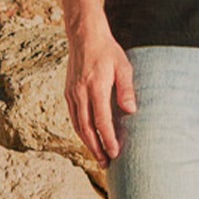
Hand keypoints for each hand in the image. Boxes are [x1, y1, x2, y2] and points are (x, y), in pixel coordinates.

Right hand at [66, 33, 136, 163]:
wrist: (84, 36)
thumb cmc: (108, 51)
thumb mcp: (123, 67)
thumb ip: (126, 90)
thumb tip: (131, 111)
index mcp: (95, 87)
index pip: (101, 120)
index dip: (108, 139)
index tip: (115, 152)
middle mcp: (80, 93)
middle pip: (86, 128)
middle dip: (96, 148)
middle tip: (106, 163)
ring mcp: (71, 93)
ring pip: (78, 125)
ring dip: (87, 143)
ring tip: (98, 156)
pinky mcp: (68, 92)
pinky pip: (74, 117)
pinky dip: (81, 131)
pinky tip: (89, 138)